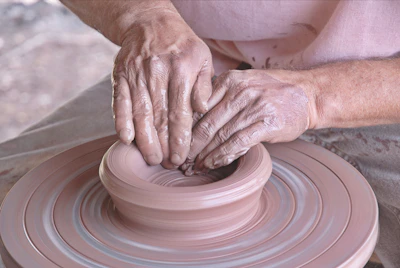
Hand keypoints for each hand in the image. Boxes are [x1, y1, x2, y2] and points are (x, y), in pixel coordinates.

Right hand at [112, 10, 213, 167]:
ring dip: (145, 140)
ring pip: (140, 113)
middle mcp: (157, 72)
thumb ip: (204, 85)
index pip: (181, 113)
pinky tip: (126, 139)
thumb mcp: (203, 57)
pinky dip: (121, 122)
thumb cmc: (181, 45)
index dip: (180, 139)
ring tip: (151, 159)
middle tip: (167, 164)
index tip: (181, 157)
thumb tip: (202, 110)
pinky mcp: (120, 75)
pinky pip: (119, 102)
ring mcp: (136, 74)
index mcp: (182, 69)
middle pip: (159, 117)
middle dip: (164, 145)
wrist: (149, 22)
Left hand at [183, 69, 316, 172]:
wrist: (306, 94)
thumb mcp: (243, 83)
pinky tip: (212, 164)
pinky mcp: (267, 123)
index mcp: (228, 80)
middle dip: (190, 146)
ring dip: (204, 155)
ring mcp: (254, 107)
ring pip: (220, 135)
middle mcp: (239, 91)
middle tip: (180, 161)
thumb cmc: (271, 92)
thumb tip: (192, 120)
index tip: (176, 144)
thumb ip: (219, 96)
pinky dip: (222, 156)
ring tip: (194, 167)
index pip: (199, 108)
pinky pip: (238, 142)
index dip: (185, 129)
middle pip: (206, 123)